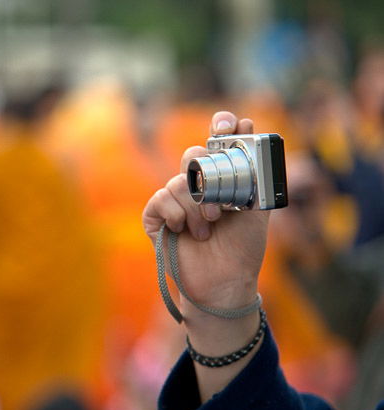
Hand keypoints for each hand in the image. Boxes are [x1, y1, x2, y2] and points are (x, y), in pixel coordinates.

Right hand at [143, 111, 268, 311]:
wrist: (225, 281)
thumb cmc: (242, 247)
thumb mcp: (256, 204)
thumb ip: (252, 169)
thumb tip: (248, 125)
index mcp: (222, 177)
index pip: (218, 139)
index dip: (222, 125)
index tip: (227, 125)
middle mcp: (196, 184)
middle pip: (192, 155)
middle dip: (207, 179)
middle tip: (220, 208)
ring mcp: (175, 200)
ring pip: (178, 182)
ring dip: (196, 209)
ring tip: (207, 230)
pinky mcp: (156, 217)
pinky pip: (159, 200)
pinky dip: (174, 214)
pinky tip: (184, 230)